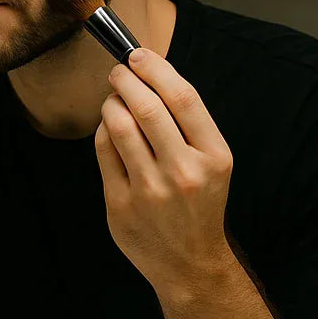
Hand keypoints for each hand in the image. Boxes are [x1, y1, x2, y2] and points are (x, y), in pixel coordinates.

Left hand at [95, 48, 236, 297]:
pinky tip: (109, 128)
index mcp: (214, 157)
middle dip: (125, 79)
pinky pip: (104, 151)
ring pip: (119, 126)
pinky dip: (103, 130)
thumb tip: (150, 73)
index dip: (156, 68)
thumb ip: (188, 124)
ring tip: (114, 99)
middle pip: (147, 107)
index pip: (183, 98)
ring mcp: (150, 191)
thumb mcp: (213, 163)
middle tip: (118, 71)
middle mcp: (184, 173)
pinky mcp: (121, 205)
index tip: (138, 55)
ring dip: (111, 102)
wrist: (190, 263)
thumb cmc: (199, 203)